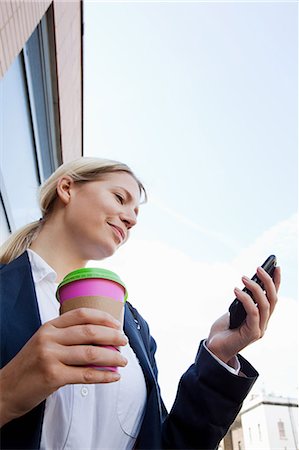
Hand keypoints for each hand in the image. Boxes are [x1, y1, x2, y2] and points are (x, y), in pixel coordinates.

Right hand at [0, 308, 127, 426]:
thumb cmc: (29, 366)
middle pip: (90, 332)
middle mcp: (49, 338)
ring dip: (112, 357)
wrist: (5, 389)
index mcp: (49, 326)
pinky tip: (113, 376)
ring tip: (122, 361)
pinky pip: (86, 375)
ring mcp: (50, 356)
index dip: (103, 317)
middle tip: (124, 342)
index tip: (117, 324)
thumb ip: (66, 337)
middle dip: (112, 336)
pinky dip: (104, 375)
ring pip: (91, 353)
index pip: (81, 314)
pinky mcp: (53, 376)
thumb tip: (101, 337)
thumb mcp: (44, 342)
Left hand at [206, 266, 280, 365]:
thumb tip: (245, 286)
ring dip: (255, 288)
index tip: (276, 266)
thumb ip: (243, 302)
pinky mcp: (252, 334)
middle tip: (259, 268)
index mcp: (261, 317)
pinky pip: (253, 312)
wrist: (214, 349)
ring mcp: (260, 329)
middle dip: (268, 281)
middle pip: (273, 299)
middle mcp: (264, 323)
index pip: (272, 297)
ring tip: (244, 277)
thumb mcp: (234, 310)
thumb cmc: (223, 329)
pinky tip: (236, 290)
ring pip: (265, 304)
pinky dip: (245, 299)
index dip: (276, 282)